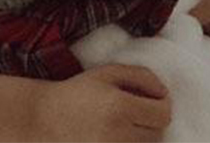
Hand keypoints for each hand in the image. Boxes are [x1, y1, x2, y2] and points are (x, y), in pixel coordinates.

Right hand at [35, 64, 171, 141]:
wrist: (45, 120)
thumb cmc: (77, 93)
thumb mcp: (105, 73)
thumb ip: (139, 75)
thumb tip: (165, 91)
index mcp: (119, 106)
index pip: (162, 113)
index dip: (162, 105)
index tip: (154, 100)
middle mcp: (119, 134)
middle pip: (158, 134)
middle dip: (151, 122)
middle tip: (135, 112)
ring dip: (142, 137)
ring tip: (122, 126)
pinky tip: (115, 137)